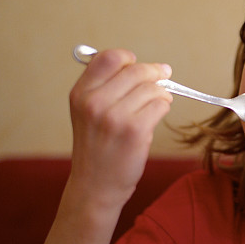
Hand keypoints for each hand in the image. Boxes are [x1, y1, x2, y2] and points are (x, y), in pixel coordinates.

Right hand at [68, 48, 172, 207]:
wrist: (94, 187)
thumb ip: (105, 86)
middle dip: (155, 72)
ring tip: (157, 104)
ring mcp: (114, 117)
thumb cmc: (97, 148)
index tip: (138, 67)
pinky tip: (156, 116)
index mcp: (80, 93)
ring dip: (161, 93)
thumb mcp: (87, 112)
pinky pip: (160, 104)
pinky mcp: (134, 131)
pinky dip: (164, 107)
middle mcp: (94, 102)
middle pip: (136, 69)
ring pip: (152, 87)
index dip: (129, 59)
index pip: (109, 57)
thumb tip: (142, 65)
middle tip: (163, 76)